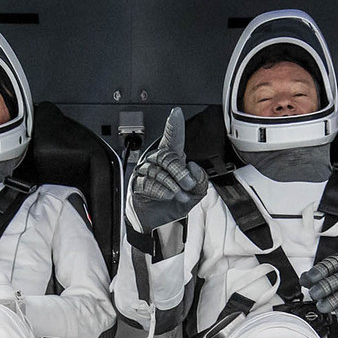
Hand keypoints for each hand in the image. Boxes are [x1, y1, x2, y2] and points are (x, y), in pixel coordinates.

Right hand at [129, 109, 206, 231]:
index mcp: (172, 159)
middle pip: (167, 157)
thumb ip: (200, 180)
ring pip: (158, 170)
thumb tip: (193, 167)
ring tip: (179, 195)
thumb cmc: (174, 204)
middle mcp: (157, 161)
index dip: (174, 126)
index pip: (173, 139)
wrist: (159, 224)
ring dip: (172, 185)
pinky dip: (160, 190)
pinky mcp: (136, 184)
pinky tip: (167, 195)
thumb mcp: (196, 193)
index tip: (176, 113)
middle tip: (188, 184)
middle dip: (180, 172)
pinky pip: (147, 182)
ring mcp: (145, 172)